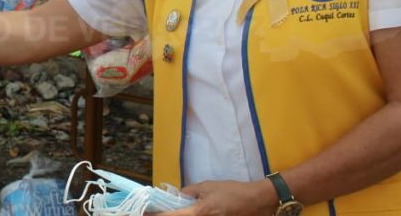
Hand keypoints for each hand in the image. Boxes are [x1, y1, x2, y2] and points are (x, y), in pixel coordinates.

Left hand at [162, 179, 277, 215]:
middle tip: (152, 211)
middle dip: (165, 215)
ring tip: (167, 210)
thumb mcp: (206, 186)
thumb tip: (174, 197)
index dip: (154, 215)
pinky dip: (186, 215)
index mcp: (197, 213)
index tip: (142, 212)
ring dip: (176, 215)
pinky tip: (184, 212)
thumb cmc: (232, 191)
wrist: (257, 202)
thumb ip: (188, 192)